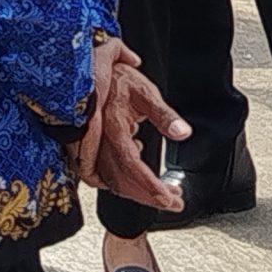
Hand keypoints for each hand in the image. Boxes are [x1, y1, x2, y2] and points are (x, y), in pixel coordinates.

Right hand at [72, 36, 187, 210]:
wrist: (89, 69)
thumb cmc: (117, 78)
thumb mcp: (145, 91)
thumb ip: (164, 114)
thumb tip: (183, 132)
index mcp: (112, 126)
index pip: (131, 165)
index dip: (149, 186)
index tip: (168, 199)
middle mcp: (98, 139)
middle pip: (121, 179)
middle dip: (148, 196)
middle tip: (173, 202)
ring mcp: (90, 145)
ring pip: (111, 179)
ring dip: (137, 191)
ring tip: (161, 193)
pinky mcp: (88, 147)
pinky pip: (103, 171)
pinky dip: (121, 181)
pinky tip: (137, 174)